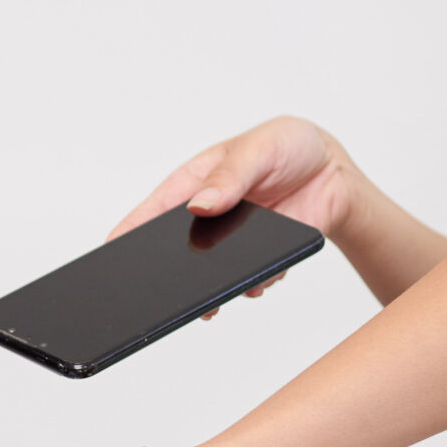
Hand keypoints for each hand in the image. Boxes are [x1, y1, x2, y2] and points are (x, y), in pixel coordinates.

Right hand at [107, 115, 361, 312]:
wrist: (333, 171)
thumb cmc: (289, 146)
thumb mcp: (259, 149)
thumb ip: (230, 176)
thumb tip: (199, 205)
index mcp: (192, 186)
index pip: (148, 216)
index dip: (126, 236)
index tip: (112, 255)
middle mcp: (204, 220)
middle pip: (172, 256)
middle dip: (168, 277)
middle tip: (167, 293)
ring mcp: (228, 243)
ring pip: (207, 278)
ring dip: (213, 291)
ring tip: (216, 301)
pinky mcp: (256, 260)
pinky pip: (247, 283)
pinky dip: (254, 285)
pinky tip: (264, 278)